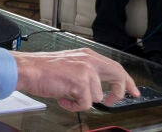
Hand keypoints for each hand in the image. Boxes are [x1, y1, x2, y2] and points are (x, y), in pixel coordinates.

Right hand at [11, 48, 135, 111]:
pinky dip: (74, 106)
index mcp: (88, 55)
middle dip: (120, 91)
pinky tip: (63, 99)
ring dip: (83, 102)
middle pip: (117, 75)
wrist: (28, 69)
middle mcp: (89, 60)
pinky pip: (85, 104)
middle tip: (115, 101)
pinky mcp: (80, 82)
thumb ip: (86, 73)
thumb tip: (97, 90)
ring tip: (68, 97)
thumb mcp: (70, 66)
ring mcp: (86, 70)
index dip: (126, 81)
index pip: (115, 67)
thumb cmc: (43, 69)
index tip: (133, 91)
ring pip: (98, 96)